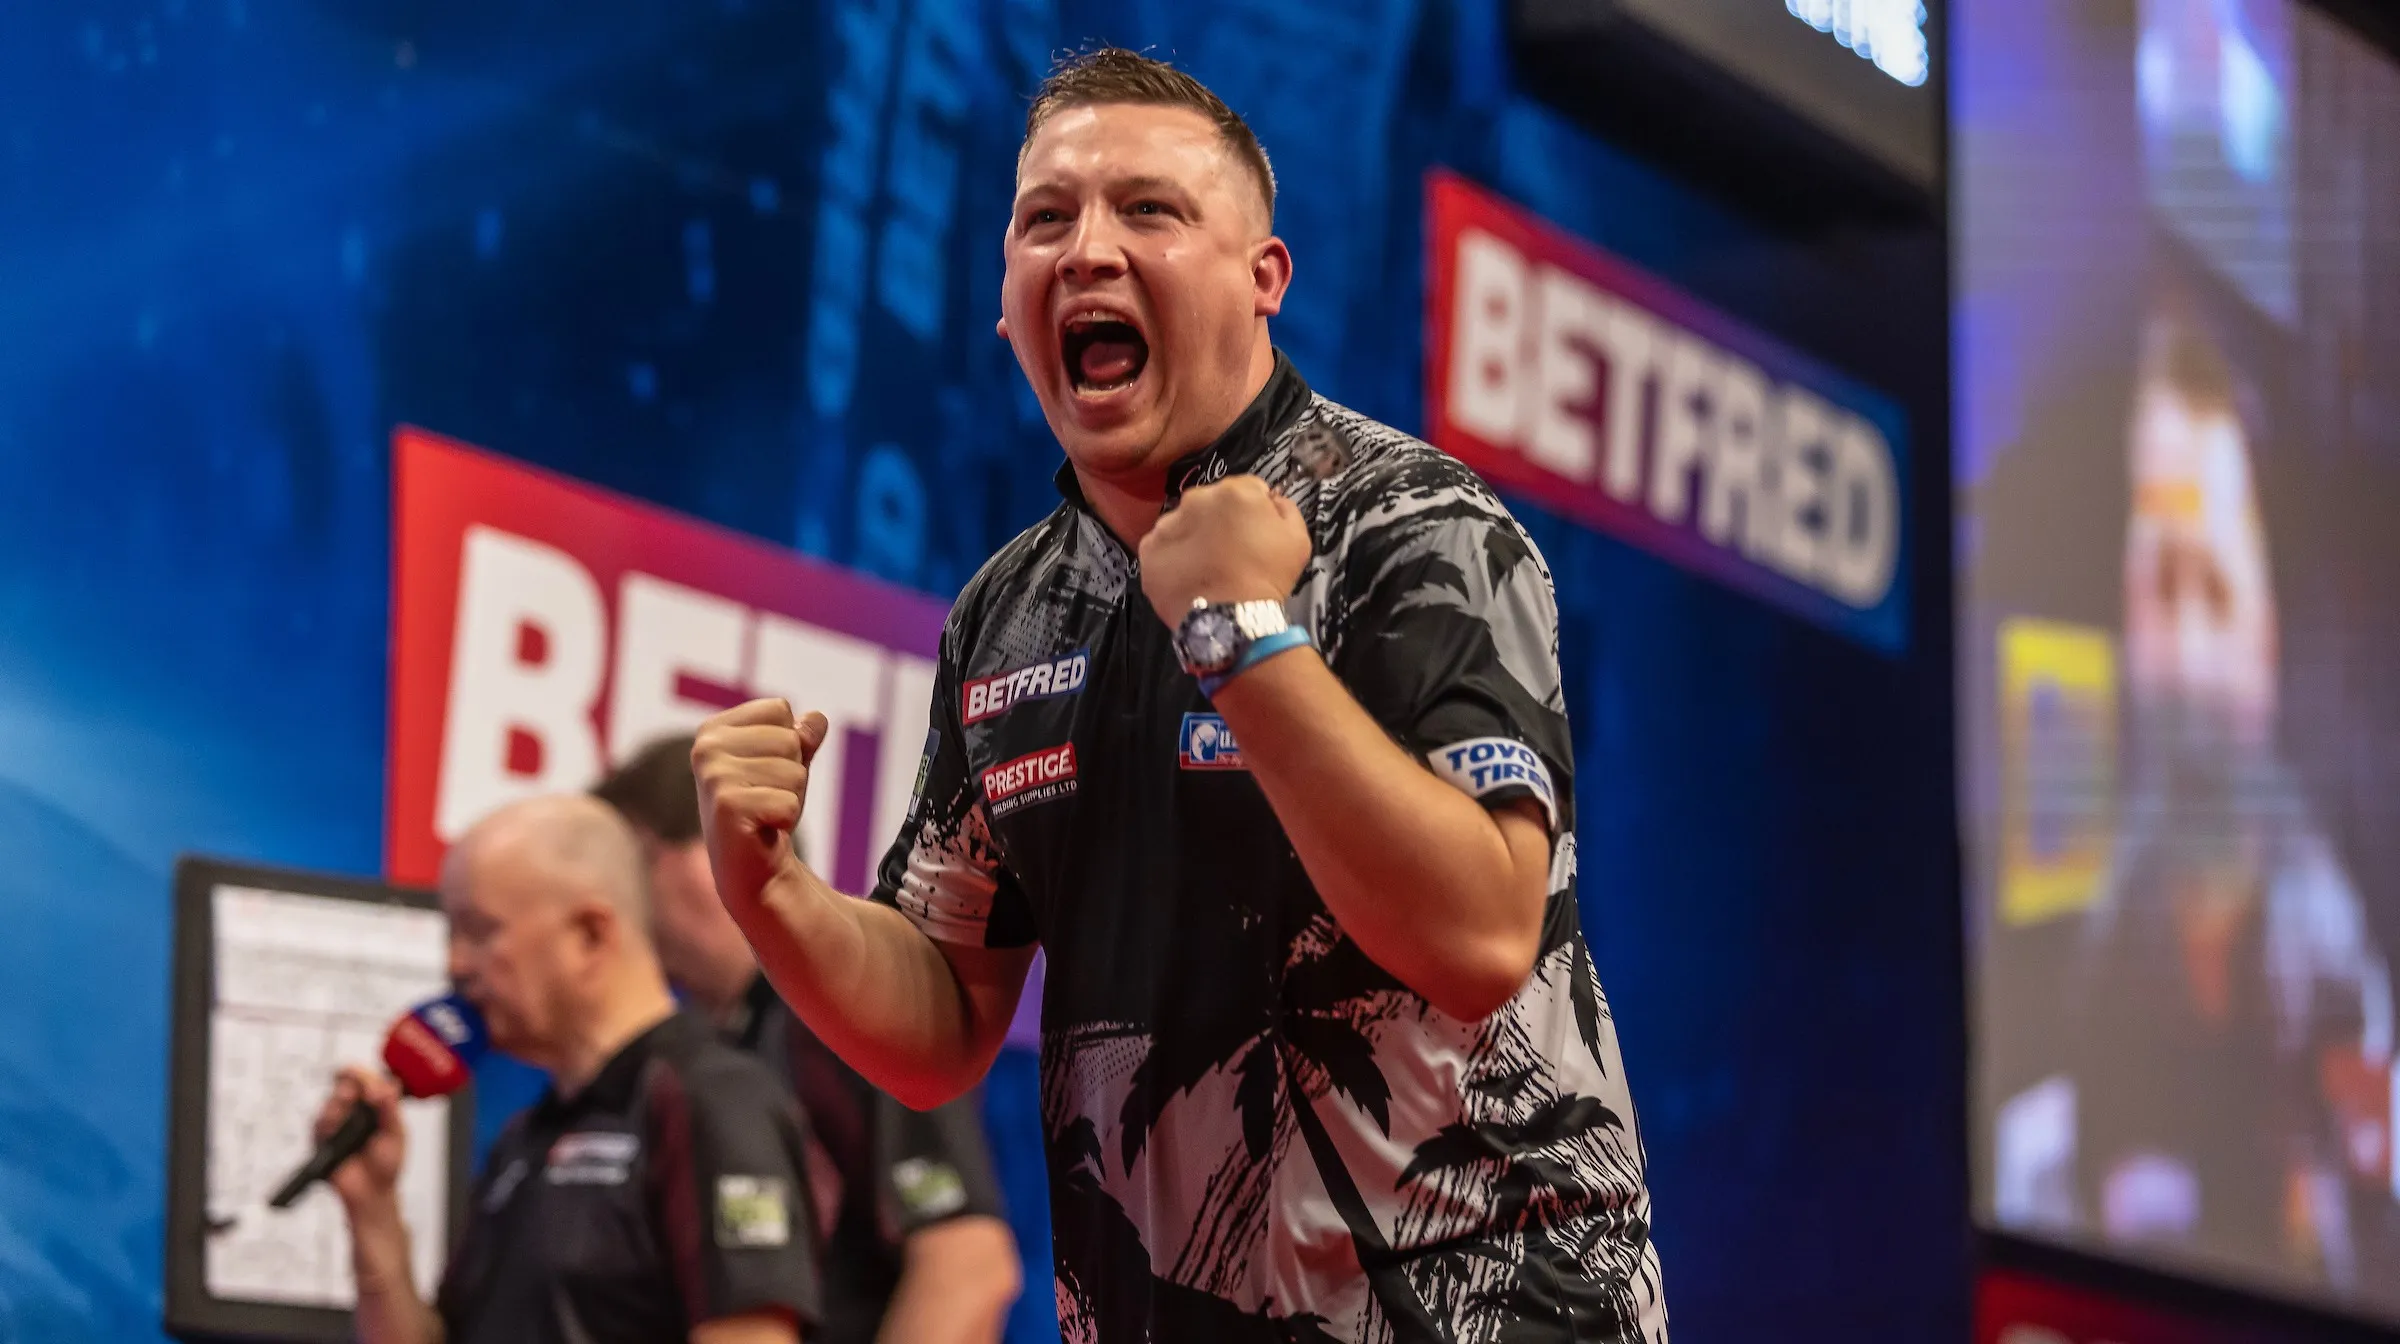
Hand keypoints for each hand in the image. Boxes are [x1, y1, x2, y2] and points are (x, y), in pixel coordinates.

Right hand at [314, 1066, 405, 1210]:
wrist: (372, 1192)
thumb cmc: (387, 1163)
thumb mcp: (395, 1133)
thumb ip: (390, 1110)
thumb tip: (384, 1088)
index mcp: (374, 1103)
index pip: (366, 1078)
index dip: (365, 1075)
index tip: (370, 1087)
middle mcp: (353, 1109)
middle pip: (344, 1082)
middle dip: (349, 1083)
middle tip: (355, 1096)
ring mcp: (336, 1123)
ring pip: (331, 1101)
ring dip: (339, 1105)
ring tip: (347, 1118)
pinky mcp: (321, 1139)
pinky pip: (318, 1124)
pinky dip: (327, 1124)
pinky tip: (334, 1129)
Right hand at [693, 700, 831, 917]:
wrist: (753, 868)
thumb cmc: (768, 809)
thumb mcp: (789, 764)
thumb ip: (802, 736)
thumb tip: (817, 718)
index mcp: (714, 730)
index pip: (779, 709)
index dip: (790, 743)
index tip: (768, 773)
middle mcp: (706, 747)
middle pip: (790, 738)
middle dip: (793, 772)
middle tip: (769, 798)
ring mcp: (714, 776)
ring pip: (794, 770)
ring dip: (791, 796)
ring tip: (766, 813)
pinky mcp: (727, 805)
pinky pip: (789, 800)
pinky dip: (787, 817)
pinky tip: (764, 828)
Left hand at [1138, 475, 1311, 628]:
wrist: (1232, 620)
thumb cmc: (1268, 578)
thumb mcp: (1298, 539)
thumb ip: (1285, 508)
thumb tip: (1272, 500)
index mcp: (1234, 491)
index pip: (1246, 488)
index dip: (1253, 511)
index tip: (1255, 532)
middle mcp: (1195, 500)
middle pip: (1209, 503)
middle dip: (1219, 520)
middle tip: (1230, 551)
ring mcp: (1167, 525)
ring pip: (1182, 524)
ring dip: (1193, 538)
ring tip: (1206, 568)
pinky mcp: (1148, 551)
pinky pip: (1162, 547)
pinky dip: (1172, 558)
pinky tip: (1187, 577)